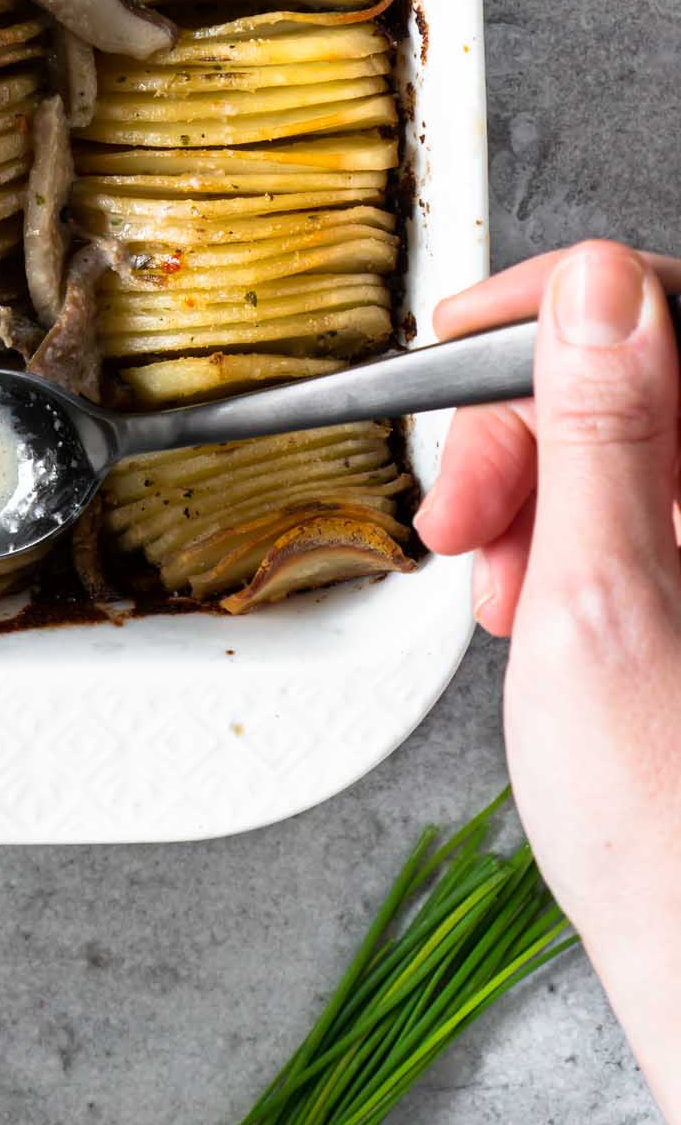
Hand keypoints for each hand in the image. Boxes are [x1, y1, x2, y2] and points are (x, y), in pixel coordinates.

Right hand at [417, 241, 680, 1124]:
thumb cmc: (666, 834)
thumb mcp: (600, 599)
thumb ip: (598, 429)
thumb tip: (596, 290)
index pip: (670, 308)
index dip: (558, 305)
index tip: (465, 338)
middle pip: (638, 376)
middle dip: (525, 427)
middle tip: (466, 511)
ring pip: (624, 444)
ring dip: (533, 491)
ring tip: (491, 580)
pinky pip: (631, 510)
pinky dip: (558, 538)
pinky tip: (523, 600)